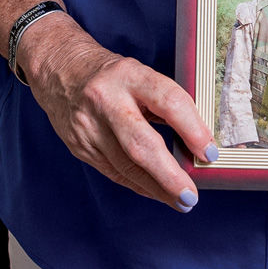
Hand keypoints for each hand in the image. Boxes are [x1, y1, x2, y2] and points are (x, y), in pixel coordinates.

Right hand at [19, 17, 217, 212]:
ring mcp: (89, 126)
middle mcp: (106, 100)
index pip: (168, 101)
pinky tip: (155, 192)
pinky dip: (138, 185)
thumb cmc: (109, 72)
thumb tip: (194, 140)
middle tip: (191, 194)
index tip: (210, 152)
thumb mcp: (137, 73)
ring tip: (181, 200)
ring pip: (126, 166)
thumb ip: (161, 103)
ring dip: (157, 188)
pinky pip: (113, 172)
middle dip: (169, 175)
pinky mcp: (80, 146)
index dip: (192, 129)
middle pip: (142, 144)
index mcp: (128, 75)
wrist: (58, 68)